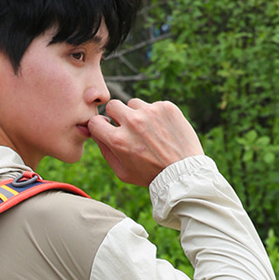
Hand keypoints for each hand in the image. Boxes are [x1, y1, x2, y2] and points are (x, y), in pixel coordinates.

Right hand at [87, 98, 202, 186]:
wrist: (183, 172)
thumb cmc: (149, 175)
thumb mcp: (122, 171)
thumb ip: (105, 151)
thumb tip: (96, 132)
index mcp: (118, 140)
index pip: (95, 121)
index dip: (100, 126)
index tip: (107, 130)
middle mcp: (132, 122)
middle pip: (113, 105)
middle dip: (117, 115)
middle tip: (127, 127)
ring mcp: (150, 112)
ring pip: (134, 103)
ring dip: (137, 114)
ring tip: (148, 130)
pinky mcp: (166, 107)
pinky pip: (153, 105)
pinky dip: (156, 115)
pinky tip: (162, 130)